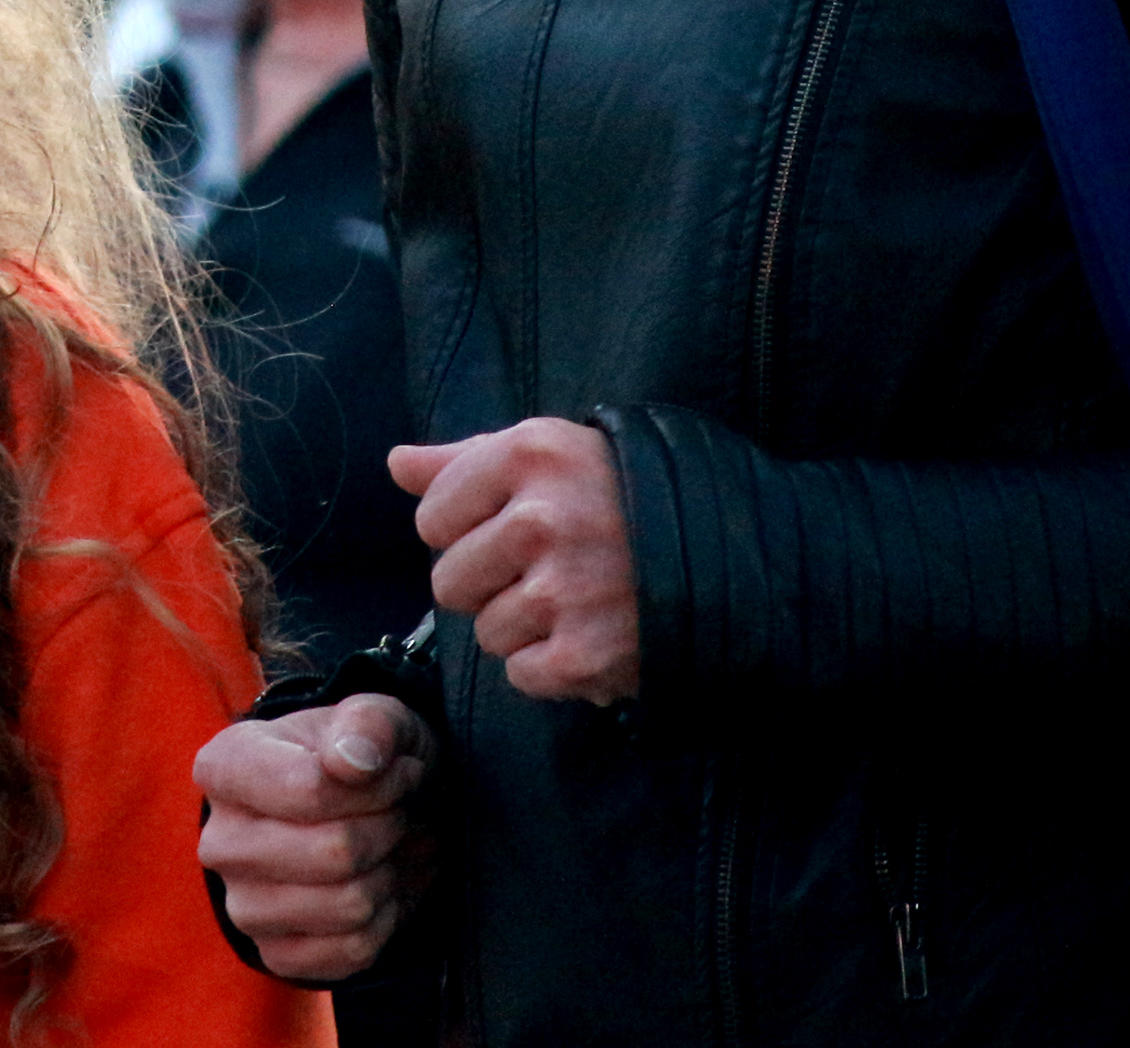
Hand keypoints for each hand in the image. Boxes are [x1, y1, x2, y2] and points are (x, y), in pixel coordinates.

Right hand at [194, 695, 436, 982]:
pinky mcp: (274, 952)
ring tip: (387, 846)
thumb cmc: (360, 760)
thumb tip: (352, 761)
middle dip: (389, 829)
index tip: (400, 773)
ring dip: (390, 873)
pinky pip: (355, 949)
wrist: (361, 818)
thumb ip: (369, 723)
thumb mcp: (375, 719)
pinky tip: (376, 886)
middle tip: (398, 812)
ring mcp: (242, 905)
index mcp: (223, 767)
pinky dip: (385, 919)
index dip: (379, 787)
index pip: (310, 790)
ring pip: (350, 904)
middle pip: (335, 852)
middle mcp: (219, 841)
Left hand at [392, 418, 636, 704]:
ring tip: (580, 599)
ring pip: (487, 631)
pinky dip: (552, 668)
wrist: (733, 554)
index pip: (432, 518)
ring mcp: (564, 590)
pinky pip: (522, 675)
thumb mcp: (549, 454)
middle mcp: (540, 520)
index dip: (468, 531)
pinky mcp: (586, 655)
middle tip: (549, 569)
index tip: (516, 527)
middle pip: (449, 582)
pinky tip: (592, 634)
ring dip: (525, 626)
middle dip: (490, 583)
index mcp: (526, 456)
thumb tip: (395, 464)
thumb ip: (463, 461)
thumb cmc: (622, 496)